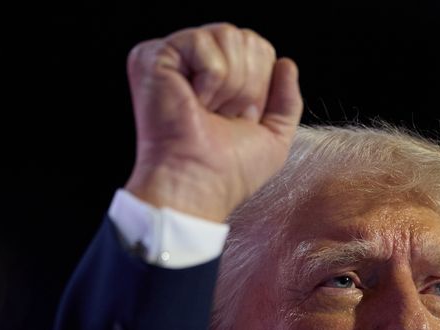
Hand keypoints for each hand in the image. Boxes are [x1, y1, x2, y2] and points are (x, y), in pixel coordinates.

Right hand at [124, 23, 302, 221]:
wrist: (199, 185)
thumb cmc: (228, 172)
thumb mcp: (273, 137)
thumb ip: (287, 101)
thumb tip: (286, 63)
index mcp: (216, 78)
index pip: (258, 49)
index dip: (260, 86)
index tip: (239, 118)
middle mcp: (192, 64)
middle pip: (247, 38)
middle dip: (248, 83)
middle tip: (223, 115)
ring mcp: (172, 58)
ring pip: (228, 35)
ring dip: (230, 84)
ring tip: (208, 110)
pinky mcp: (153, 56)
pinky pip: (204, 42)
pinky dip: (211, 79)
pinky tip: (193, 102)